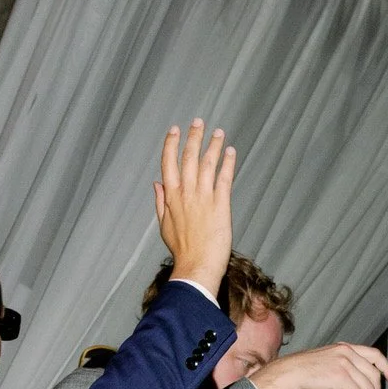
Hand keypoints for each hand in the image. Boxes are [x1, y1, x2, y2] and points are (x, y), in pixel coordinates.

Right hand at [154, 119, 234, 300]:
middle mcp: (186, 193)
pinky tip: (231, 152)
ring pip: (207, 163)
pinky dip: (227, 163)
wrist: (197, 267)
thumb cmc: (182, 250)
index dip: (171, 144)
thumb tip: (156, 184)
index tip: (175, 130)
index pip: (168, 162)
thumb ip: (160, 202)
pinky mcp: (220, 205)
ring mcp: (203, 197)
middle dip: (193, 137)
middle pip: (189, 157)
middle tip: (199, 121)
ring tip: (218, 132)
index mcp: (171, 196)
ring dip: (213, 145)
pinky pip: (224, 178)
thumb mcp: (164, 225)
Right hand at [258, 340, 387, 388]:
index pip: (375, 354)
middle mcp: (347, 352)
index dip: (386, 368)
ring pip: (369, 388)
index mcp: (345, 347)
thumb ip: (345, 366)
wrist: (288, 374)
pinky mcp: (340, 376)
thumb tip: (361, 384)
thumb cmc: (303, 372)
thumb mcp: (328, 362)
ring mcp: (344, 363)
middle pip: (375, 376)